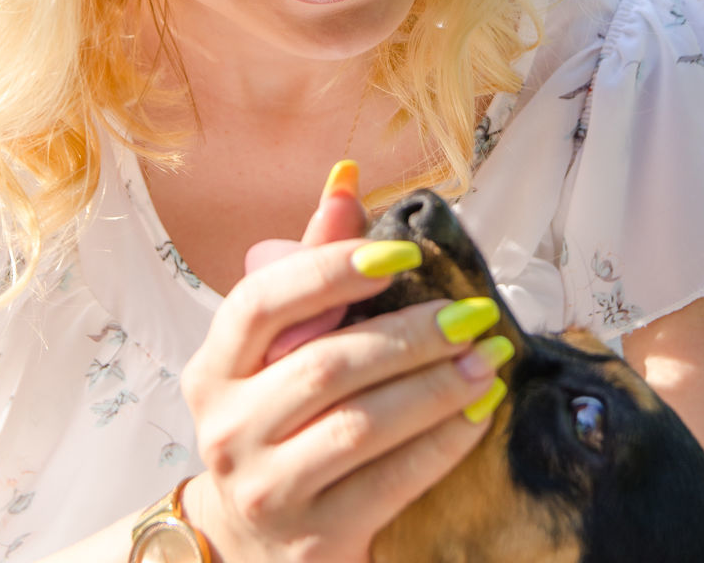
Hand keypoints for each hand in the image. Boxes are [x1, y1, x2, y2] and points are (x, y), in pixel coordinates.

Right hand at [180, 167, 503, 562]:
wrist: (254, 548)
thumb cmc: (277, 420)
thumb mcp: (280, 347)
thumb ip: (314, 264)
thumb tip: (346, 178)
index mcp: (214, 367)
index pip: (263, 302)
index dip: (331, 269)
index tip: (403, 251)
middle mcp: (227, 428)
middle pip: (326, 365)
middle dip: (410, 334)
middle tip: (472, 313)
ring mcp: (267, 490)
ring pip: (361, 425)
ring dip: (436, 386)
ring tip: (489, 358)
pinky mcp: (315, 541)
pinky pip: (391, 483)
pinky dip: (442, 443)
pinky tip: (477, 413)